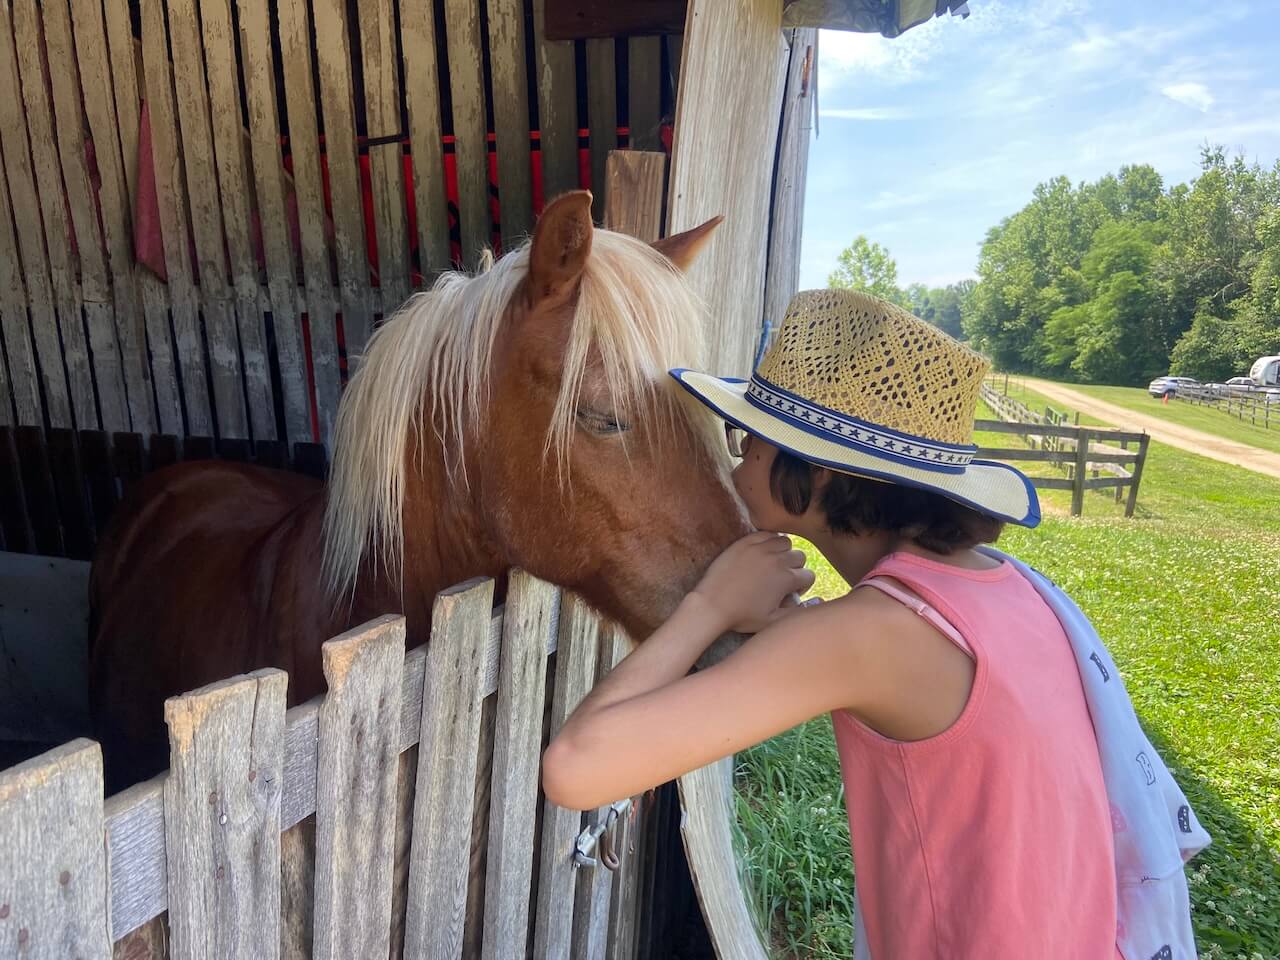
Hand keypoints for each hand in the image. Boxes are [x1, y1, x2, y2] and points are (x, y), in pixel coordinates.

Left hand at [691, 532, 815, 633]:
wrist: (711, 604)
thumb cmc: (742, 616)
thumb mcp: (773, 622)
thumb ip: (799, 612)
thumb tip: (820, 600)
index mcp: (786, 579)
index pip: (809, 576)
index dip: (802, 586)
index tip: (790, 593)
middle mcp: (777, 560)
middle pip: (800, 557)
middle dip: (795, 568)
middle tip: (782, 579)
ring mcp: (760, 548)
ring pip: (785, 542)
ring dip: (783, 552)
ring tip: (773, 564)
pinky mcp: (745, 542)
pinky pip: (766, 534)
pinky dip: (768, 541)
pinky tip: (762, 553)